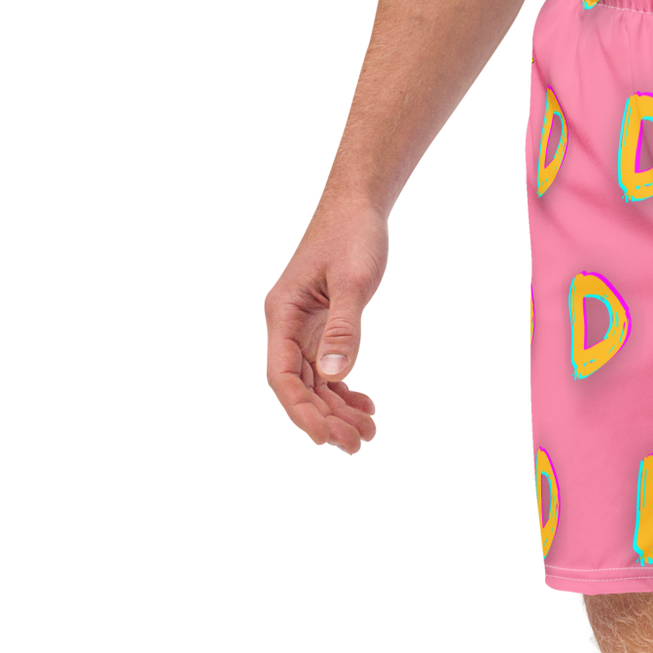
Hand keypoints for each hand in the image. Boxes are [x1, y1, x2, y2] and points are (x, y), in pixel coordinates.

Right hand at [261, 198, 390, 457]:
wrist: (358, 205)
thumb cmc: (353, 234)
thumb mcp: (354, 281)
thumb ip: (345, 328)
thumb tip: (336, 375)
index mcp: (281, 313)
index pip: (282, 376)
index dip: (300, 412)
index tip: (324, 440)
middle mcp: (285, 325)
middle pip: (297, 388)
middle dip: (324, 420)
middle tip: (358, 447)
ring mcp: (302, 330)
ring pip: (314, 385)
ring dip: (338, 413)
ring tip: (371, 434)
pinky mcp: (321, 330)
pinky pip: (327, 373)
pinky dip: (345, 394)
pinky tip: (369, 407)